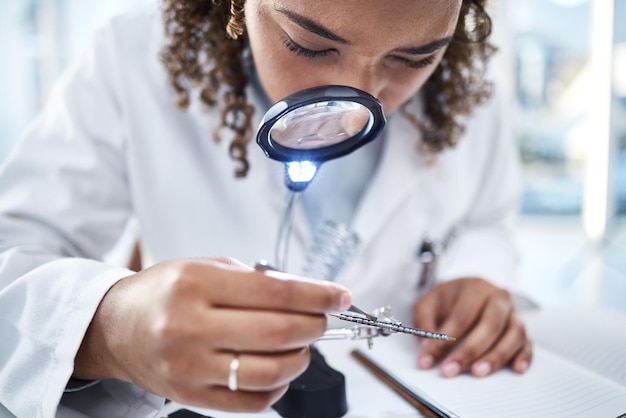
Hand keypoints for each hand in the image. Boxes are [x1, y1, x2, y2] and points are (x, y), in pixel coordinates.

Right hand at [74, 257, 351, 411]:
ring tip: (303, 344)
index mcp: (196, 285)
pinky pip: (251, 401)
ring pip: (271, 371)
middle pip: (278, 332)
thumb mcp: (206, 268)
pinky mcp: (190, 396)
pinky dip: (278, 387)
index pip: (275, 292)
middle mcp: (190, 327)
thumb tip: (307, 295)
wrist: (116, 327)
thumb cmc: (164, 292)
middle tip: (323, 318)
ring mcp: (189, 367)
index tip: (339, 296)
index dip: (317, 295)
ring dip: (302, 357)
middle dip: (316, 325)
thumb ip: (255, 280)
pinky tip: (280, 369)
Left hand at [412, 278, 531, 377]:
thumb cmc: (448, 299)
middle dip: (469, 351)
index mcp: (475, 287)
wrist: (466, 290)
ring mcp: (513, 313)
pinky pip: (527, 343)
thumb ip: (424, 322)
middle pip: (490, 325)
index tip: (429, 359)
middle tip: (451, 370)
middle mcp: (498, 298)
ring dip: (496, 356)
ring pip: (513, 335)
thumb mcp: (428, 302)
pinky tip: (516, 369)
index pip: (462, 316)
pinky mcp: (522, 329)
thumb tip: (427, 346)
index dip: (445, 339)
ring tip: (478, 372)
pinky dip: (524, 357)